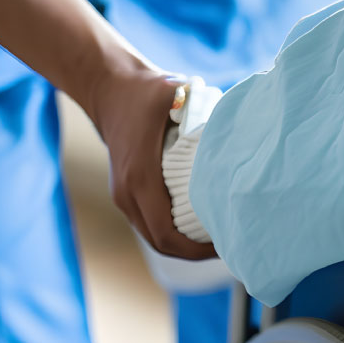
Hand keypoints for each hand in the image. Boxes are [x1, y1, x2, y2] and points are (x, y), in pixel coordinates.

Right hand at [88, 67, 217, 259]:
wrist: (108, 89)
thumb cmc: (143, 92)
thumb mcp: (172, 92)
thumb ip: (200, 105)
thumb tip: (235, 120)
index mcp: (140, 177)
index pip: (166, 233)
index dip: (196, 249)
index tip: (224, 244)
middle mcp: (127, 193)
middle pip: (162, 243)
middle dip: (195, 253)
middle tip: (229, 245)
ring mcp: (123, 195)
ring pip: (154, 236)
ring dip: (183, 245)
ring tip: (217, 239)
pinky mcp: (125, 193)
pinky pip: (149, 224)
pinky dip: (172, 232)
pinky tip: (197, 225)